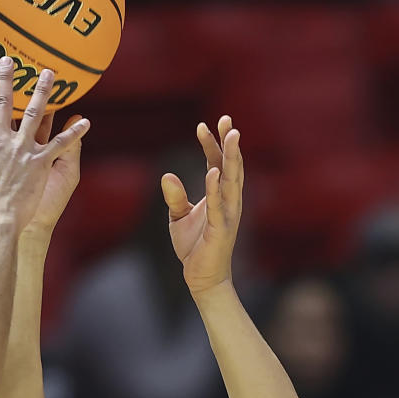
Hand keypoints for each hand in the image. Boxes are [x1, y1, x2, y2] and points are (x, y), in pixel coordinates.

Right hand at [0, 59, 88, 234]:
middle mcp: (0, 141)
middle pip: (4, 103)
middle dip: (5, 79)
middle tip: (7, 60)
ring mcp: (22, 149)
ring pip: (35, 113)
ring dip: (44, 91)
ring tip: (50, 73)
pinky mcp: (40, 161)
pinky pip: (60, 143)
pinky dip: (74, 132)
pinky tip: (85, 120)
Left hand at [162, 116, 242, 297]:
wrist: (201, 277)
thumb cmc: (194, 246)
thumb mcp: (178, 217)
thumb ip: (175, 196)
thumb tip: (166, 176)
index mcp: (219, 195)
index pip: (217, 163)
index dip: (212, 144)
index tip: (203, 125)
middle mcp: (228, 201)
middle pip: (231, 165)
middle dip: (229, 142)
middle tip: (226, 119)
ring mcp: (228, 214)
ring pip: (232, 180)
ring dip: (231, 158)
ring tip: (230, 136)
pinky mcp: (221, 229)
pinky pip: (219, 205)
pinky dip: (215, 188)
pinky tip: (212, 171)